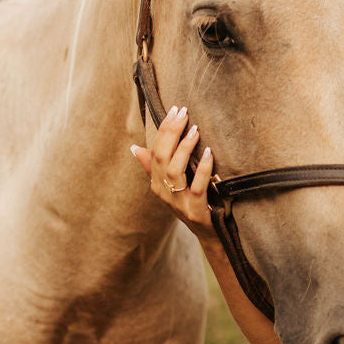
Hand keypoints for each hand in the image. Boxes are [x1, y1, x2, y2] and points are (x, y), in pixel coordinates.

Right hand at [130, 106, 216, 240]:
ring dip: (184, 148)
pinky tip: (209, 153)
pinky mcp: (195, 211)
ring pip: (174, 171)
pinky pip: (197, 187)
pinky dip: (202, 168)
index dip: (164, 129)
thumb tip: (135, 148)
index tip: (175, 110)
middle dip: (171, 132)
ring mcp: (178, 202)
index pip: (155, 151)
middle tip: (184, 113)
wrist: (209, 233)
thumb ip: (154, 167)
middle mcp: (163, 192)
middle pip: (161, 157)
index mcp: (156, 183)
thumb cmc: (191, 204)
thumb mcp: (171, 186)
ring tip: (195, 130)